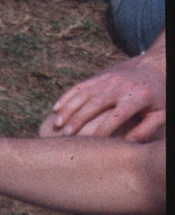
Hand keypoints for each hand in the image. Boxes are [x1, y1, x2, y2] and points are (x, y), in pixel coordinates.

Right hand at [43, 55, 166, 142]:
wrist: (157, 69)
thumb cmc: (158, 99)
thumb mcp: (160, 115)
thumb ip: (145, 131)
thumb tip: (125, 144)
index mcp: (138, 97)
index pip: (117, 116)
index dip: (103, 131)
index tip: (90, 145)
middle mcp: (123, 86)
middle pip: (97, 103)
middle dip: (80, 119)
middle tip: (67, 135)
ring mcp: (111, 79)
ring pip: (85, 93)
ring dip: (70, 109)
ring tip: (57, 124)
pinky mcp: (102, 76)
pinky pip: (81, 85)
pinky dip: (67, 96)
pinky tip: (55, 108)